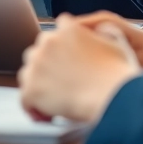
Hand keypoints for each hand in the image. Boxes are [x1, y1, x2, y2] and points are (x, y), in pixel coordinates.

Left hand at [18, 14, 140, 122]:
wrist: (111, 95)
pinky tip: (45, 114)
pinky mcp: (31, 89)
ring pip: (28, 74)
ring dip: (38, 84)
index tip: (65, 57)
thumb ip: (102, 34)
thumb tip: (102, 31)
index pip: (57, 30)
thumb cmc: (117, 73)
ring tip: (53, 99)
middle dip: (47, 65)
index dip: (62, 46)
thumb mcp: (116, 42)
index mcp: (68, 29)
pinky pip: (25, 99)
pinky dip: (33, 107)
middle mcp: (48, 42)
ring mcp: (37, 65)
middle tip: (60, 81)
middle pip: (38, 51)